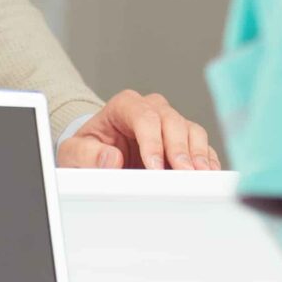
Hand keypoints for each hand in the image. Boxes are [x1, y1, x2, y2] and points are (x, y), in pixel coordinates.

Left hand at [57, 90, 218, 170]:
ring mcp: (169, 123)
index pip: (143, 117)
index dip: (152, 141)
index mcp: (124, 106)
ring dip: (197, 154)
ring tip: (200, 175)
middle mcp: (151, 109)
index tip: (154, 166)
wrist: (99, 154)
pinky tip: (208, 173)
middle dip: (178, 149)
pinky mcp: (183, 140)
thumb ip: (85, 154)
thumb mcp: (74, 153)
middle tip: (182, 173)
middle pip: (171, 121)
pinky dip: (206, 159)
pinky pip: (201, 145)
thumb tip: (110, 158)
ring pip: (191, 130)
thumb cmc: (88, 150)